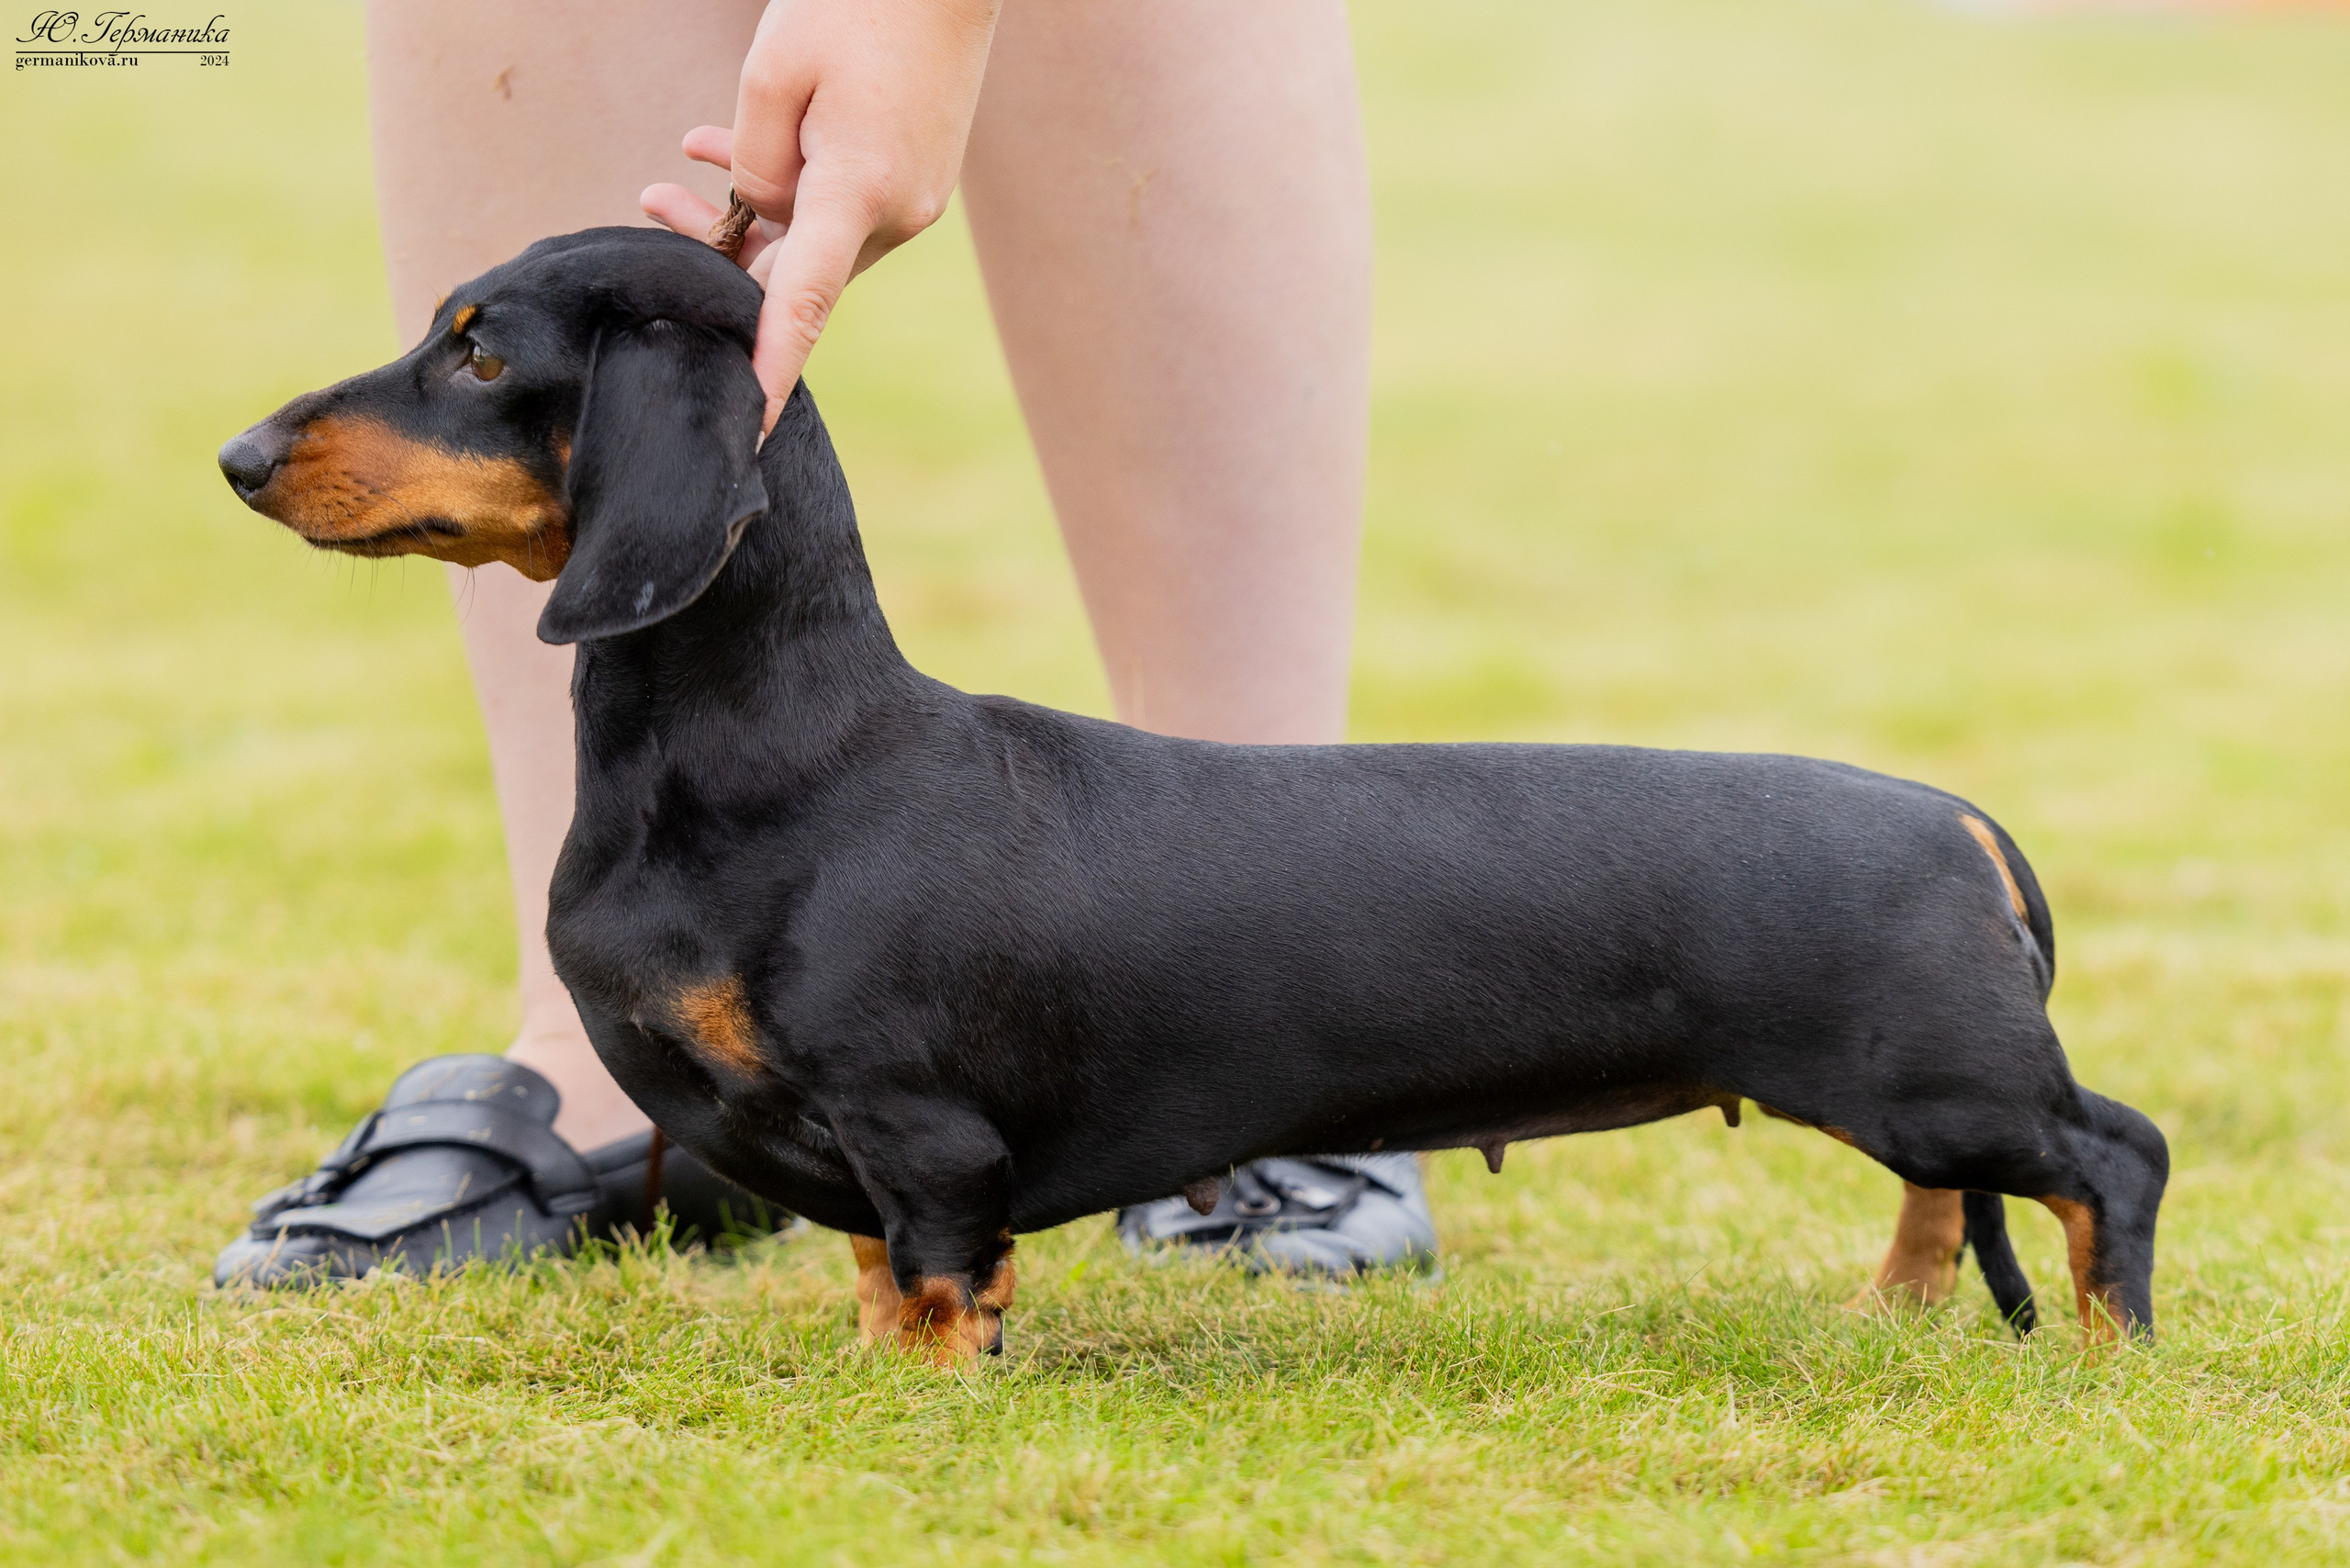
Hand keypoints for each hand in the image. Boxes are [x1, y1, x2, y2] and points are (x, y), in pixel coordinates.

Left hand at [643, 0, 1001, 434]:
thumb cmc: (858, 3)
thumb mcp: (776, 71)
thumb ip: (754, 160)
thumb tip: (761, 211)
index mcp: (859, 193)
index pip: (803, 307)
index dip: (771, 374)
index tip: (747, 434)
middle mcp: (896, 212)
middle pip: (794, 267)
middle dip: (722, 253)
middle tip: (650, 202)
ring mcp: (913, 197)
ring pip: (812, 233)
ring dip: (747, 210)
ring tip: (680, 162)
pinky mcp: (916, 175)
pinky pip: (838, 203)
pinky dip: (788, 187)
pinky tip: (726, 146)